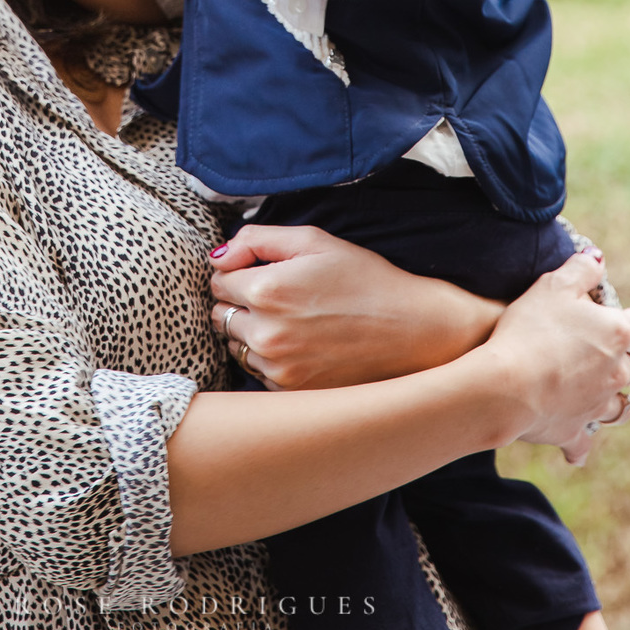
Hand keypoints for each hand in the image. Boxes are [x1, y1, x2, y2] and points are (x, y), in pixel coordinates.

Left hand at [209, 224, 502, 389]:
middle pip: (220, 314)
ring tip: (292, 320)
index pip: (218, 281)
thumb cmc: (363, 278)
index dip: (238, 271)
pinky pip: (256, 370)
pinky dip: (269, 357)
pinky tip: (301, 344)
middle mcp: (266, 333)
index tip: (263, 271)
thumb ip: (257, 239)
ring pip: (235, 345)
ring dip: (250, 331)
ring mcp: (277, 367)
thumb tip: (218, 255)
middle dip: (239, 302)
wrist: (412, 329)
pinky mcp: (290, 390)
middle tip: (279, 296)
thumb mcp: (314, 240)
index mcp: (268, 290)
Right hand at [484, 251, 629, 463]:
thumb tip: (597, 259)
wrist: (508, 386)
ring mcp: (597, 404)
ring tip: (615, 399)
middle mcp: (614, 372)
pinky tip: (578, 453)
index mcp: (615, 334)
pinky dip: (582, 447)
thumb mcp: (553, 285)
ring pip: (621, 406)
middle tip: (629, 355)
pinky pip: (584, 442)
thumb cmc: (531, 329)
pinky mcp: (573, 430)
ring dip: (620, 400)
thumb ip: (580, 269)